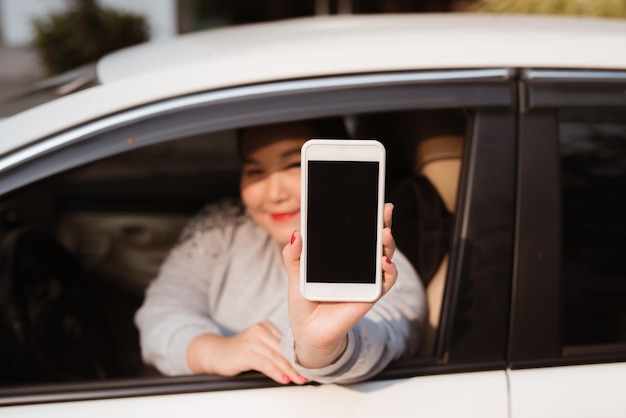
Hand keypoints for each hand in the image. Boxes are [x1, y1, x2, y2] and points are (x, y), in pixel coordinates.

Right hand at [187, 321, 308, 384]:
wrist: (215, 353)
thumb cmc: (239, 352)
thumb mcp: (259, 346)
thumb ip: (274, 350)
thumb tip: (296, 364)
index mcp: (266, 326)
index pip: (287, 342)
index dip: (299, 356)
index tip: (310, 367)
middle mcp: (260, 330)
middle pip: (283, 349)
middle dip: (297, 365)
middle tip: (307, 376)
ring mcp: (252, 340)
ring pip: (276, 357)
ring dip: (289, 371)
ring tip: (298, 380)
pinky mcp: (245, 352)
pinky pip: (265, 363)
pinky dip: (276, 372)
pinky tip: (283, 379)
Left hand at [281, 202, 397, 368]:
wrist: (308, 331)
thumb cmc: (304, 301)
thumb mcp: (295, 274)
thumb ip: (294, 255)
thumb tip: (297, 233)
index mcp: (341, 255)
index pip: (356, 231)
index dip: (364, 216)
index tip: (370, 201)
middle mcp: (358, 264)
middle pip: (375, 239)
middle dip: (382, 223)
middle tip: (384, 210)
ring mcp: (367, 279)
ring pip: (384, 256)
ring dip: (388, 244)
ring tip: (385, 234)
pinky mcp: (371, 295)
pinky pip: (386, 281)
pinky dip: (388, 271)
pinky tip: (384, 262)